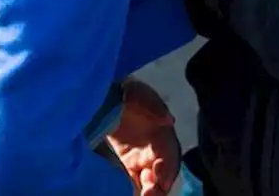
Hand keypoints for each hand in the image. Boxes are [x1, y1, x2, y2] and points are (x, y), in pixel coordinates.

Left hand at [107, 79, 180, 194]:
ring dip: (149, 191)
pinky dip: (136, 191)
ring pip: (151, 180)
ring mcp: (142, 157)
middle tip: (149, 194)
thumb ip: (153, 106)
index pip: (171, 155)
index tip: (162, 181)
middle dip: (159, 186)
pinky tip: (134, 195)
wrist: (107, 96)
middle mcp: (156, 148)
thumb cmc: (127, 93)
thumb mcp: (139, 94)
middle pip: (163, 173)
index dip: (169, 169)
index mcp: (162, 133)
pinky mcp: (129, 163)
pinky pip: (136, 181)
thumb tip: (168, 120)